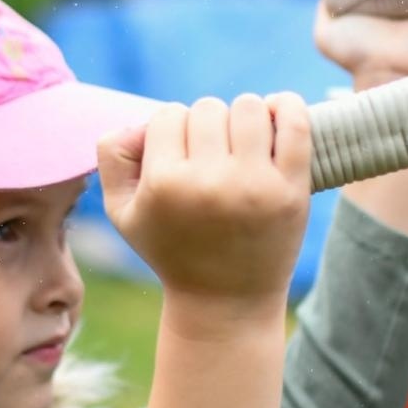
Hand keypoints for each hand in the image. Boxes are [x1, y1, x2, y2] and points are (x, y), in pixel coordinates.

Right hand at [96, 93, 310, 309]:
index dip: (170, 132)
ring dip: (242, 118)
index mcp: (164, 184)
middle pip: (206, 108)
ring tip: (240, 145)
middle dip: (206, 127)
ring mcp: (255, 184)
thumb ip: (112, 157)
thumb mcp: (122, 212)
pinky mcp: (292, 188)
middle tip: (210, 158)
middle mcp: (209, 182)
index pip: (167, 116)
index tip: (178, 156)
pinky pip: (295, 121)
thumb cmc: (171, 250)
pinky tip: (274, 116)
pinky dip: (286, 106)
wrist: (225, 301)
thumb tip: (139, 122)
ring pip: (247, 107)